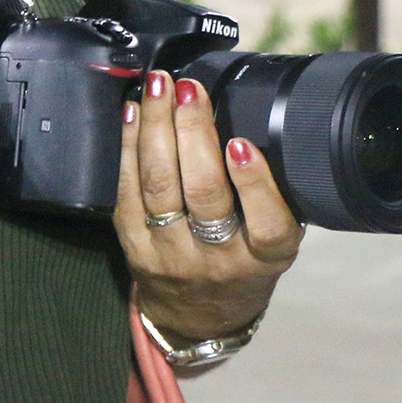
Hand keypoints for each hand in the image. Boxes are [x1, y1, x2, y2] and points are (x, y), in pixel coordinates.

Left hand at [114, 72, 302, 344]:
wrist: (198, 314)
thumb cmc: (244, 261)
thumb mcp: (273, 240)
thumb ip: (269, 196)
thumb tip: (251, 116)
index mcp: (265, 258)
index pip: (267, 225)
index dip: (254, 184)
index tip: (241, 143)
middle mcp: (218, 260)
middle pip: (204, 195)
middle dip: (193, 134)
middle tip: (189, 89)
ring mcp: (171, 255)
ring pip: (160, 186)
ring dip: (156, 129)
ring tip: (159, 88)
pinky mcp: (134, 247)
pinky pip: (128, 190)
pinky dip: (129, 145)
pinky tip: (134, 112)